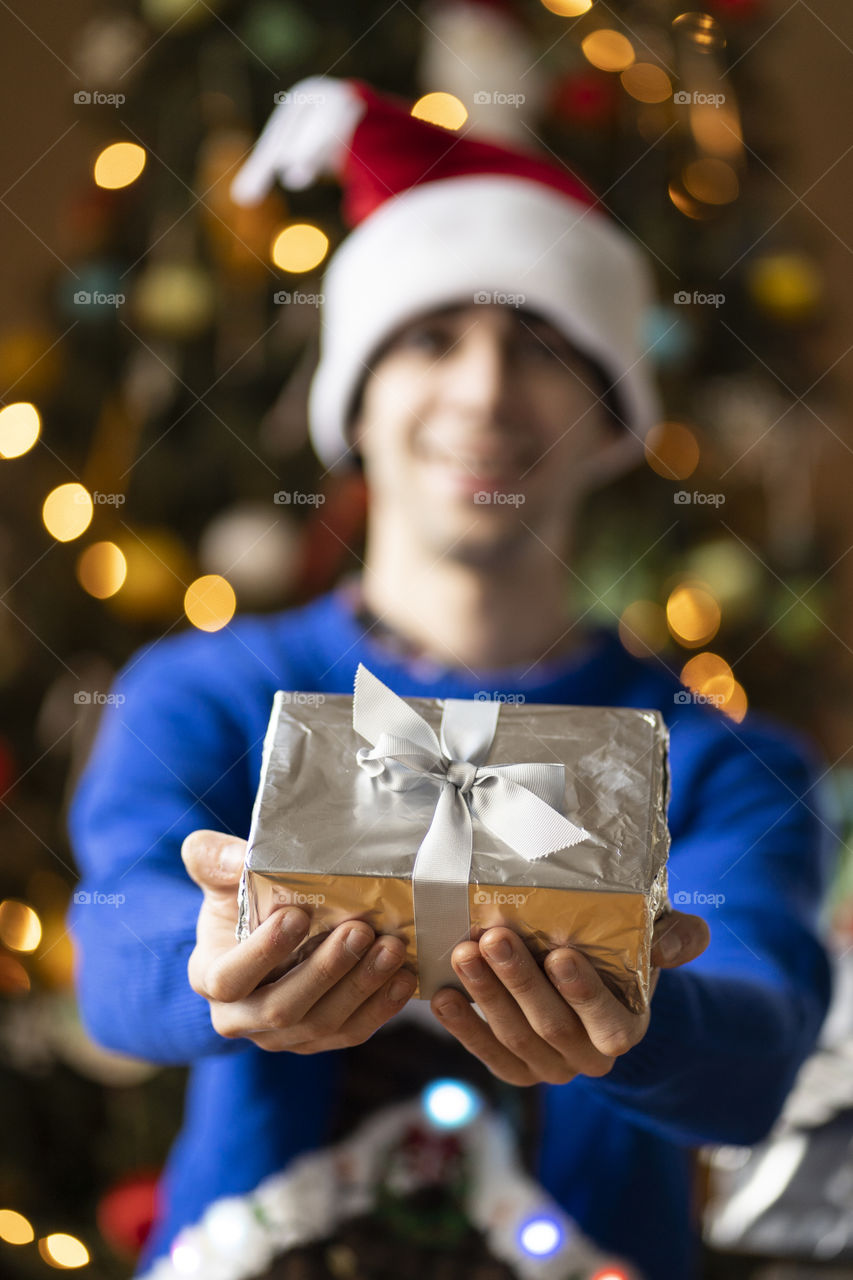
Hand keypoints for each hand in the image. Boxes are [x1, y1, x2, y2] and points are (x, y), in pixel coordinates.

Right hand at [181, 829, 416, 1051]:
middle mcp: (241, 1017)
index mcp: (211, 978)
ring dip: (360, 988)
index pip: (230, 979)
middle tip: (359, 931)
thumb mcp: (219, 877)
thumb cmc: (237, 903)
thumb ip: (214, 859)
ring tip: (390, 949)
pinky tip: (403, 978)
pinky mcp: (316, 1038)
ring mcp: (280, 1035)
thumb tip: (236, 858)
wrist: (261, 935)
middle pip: (282, 1009)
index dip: (263, 953)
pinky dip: (379, 1008)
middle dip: (325, 971)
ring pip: (320, 1025)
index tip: (297, 916)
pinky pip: (349, 1033)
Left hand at [429, 909, 709, 1085]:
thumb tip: (671, 940)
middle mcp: (589, 1057)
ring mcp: (549, 1067)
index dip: (583, 993)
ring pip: (514, 1038)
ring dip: (485, 996)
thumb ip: (676, 937)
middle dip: (519, 982)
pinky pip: (486, 1054)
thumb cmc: (624, 951)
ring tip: (463, 954)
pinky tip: (441, 996)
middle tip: (493, 938)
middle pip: (551, 1026)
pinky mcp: (515, 1067)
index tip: (559, 954)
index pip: (609, 1023)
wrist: (593, 978)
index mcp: (626, 1028)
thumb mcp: (655, 938)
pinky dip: (463, 1027)